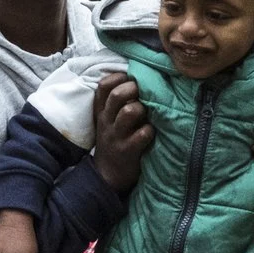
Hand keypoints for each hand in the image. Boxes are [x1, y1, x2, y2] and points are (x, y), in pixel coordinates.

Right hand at [90, 72, 153, 190]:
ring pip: (130, 111)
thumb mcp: (107, 120)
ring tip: (148, 113)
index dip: (119, 77)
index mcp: (101, 111)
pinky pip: (142, 134)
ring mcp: (116, 136)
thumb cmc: (113, 140)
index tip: (131, 78)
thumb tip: (139, 77)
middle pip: (116, 95)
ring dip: (143, 108)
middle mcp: (107, 121)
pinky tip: (152, 132)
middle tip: (144, 92)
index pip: (103, 86)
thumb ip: (116, 102)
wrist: (107, 175)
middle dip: (134, 88)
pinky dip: (150, 130)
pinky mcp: (128, 151)